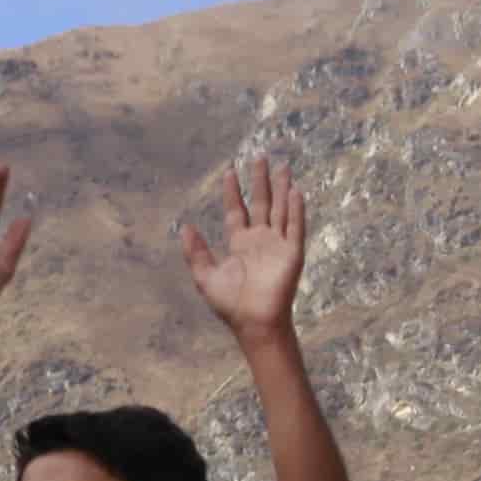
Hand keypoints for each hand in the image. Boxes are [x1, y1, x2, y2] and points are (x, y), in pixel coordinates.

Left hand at [181, 155, 310, 338]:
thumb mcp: (205, 275)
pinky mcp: (292, 253)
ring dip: (282, 188)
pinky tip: (295, 192)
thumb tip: (185, 226)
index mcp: (240, 243)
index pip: (237, 210)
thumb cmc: (230, 304)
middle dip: (260, 181)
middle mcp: (260, 240)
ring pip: (281, 209)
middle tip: (260, 157)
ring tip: (283, 167)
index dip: (234, 191)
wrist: (253, 322)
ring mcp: (278, 244)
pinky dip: (296, 210)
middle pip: (262, 203)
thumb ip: (195, 251)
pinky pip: (295, 227)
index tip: (230, 171)